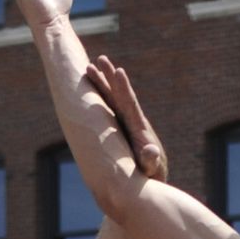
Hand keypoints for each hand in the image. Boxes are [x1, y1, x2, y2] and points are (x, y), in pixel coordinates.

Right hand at [86, 56, 166, 179]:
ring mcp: (123, 123)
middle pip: (119, 95)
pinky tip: (87, 87)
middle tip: (101, 59)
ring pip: (110, 99)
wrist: (148, 178)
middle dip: (110, 78)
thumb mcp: (151, 170)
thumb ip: (151, 161)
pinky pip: (106, 109)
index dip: (124, 88)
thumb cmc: (149, 176)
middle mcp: (131, 121)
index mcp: (138, 128)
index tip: (119, 71)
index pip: (130, 104)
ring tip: (89, 67)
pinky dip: (97, 97)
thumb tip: (152, 151)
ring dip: (101, 84)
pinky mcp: (117, 128)